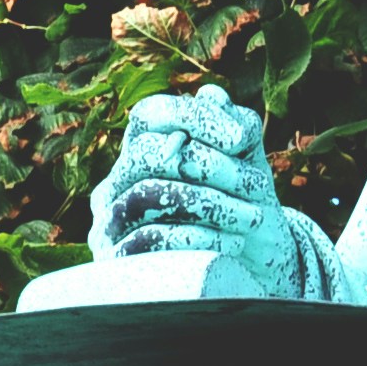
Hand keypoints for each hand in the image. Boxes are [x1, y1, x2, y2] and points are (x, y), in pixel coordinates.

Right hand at [91, 89, 301, 293]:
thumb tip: (213, 96)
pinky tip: (233, 242)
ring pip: (149, 196)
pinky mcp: (118, 262)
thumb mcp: (246, 160)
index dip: (194, 118)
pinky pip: (150, 240)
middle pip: (147, 154)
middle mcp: (117, 182)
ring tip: (253, 218)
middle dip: (209, 166)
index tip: (241, 139)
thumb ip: (233, 124)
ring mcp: (111, 222)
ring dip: (212, 205)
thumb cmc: (243, 204)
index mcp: (141, 148)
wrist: (247, 268)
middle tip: (255, 185)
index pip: (150, 114)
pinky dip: (199, 237)